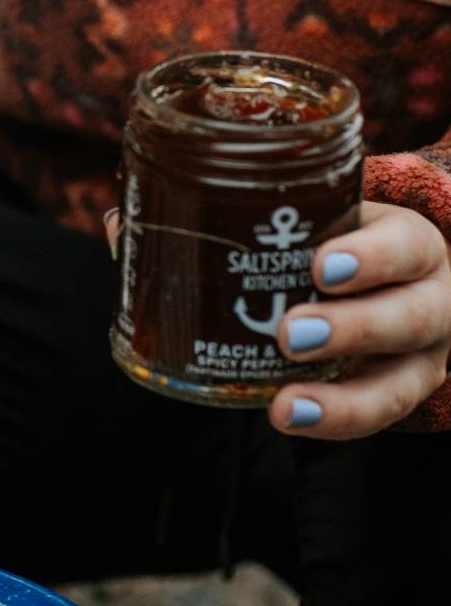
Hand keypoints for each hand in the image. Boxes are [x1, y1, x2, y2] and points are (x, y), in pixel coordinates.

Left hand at [272, 201, 450, 438]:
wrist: (379, 277)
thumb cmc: (339, 238)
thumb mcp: (327, 213)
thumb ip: (279, 208)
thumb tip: (179, 184)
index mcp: (413, 245)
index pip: (405, 247)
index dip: (370, 258)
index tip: (320, 265)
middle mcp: (430, 301)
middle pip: (408, 319)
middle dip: (350, 329)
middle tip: (290, 334)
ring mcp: (420, 357)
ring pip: (397, 385)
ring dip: (340, 399)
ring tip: (285, 406)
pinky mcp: (398, 395)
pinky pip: (371, 418)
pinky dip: (330, 421)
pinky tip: (287, 417)